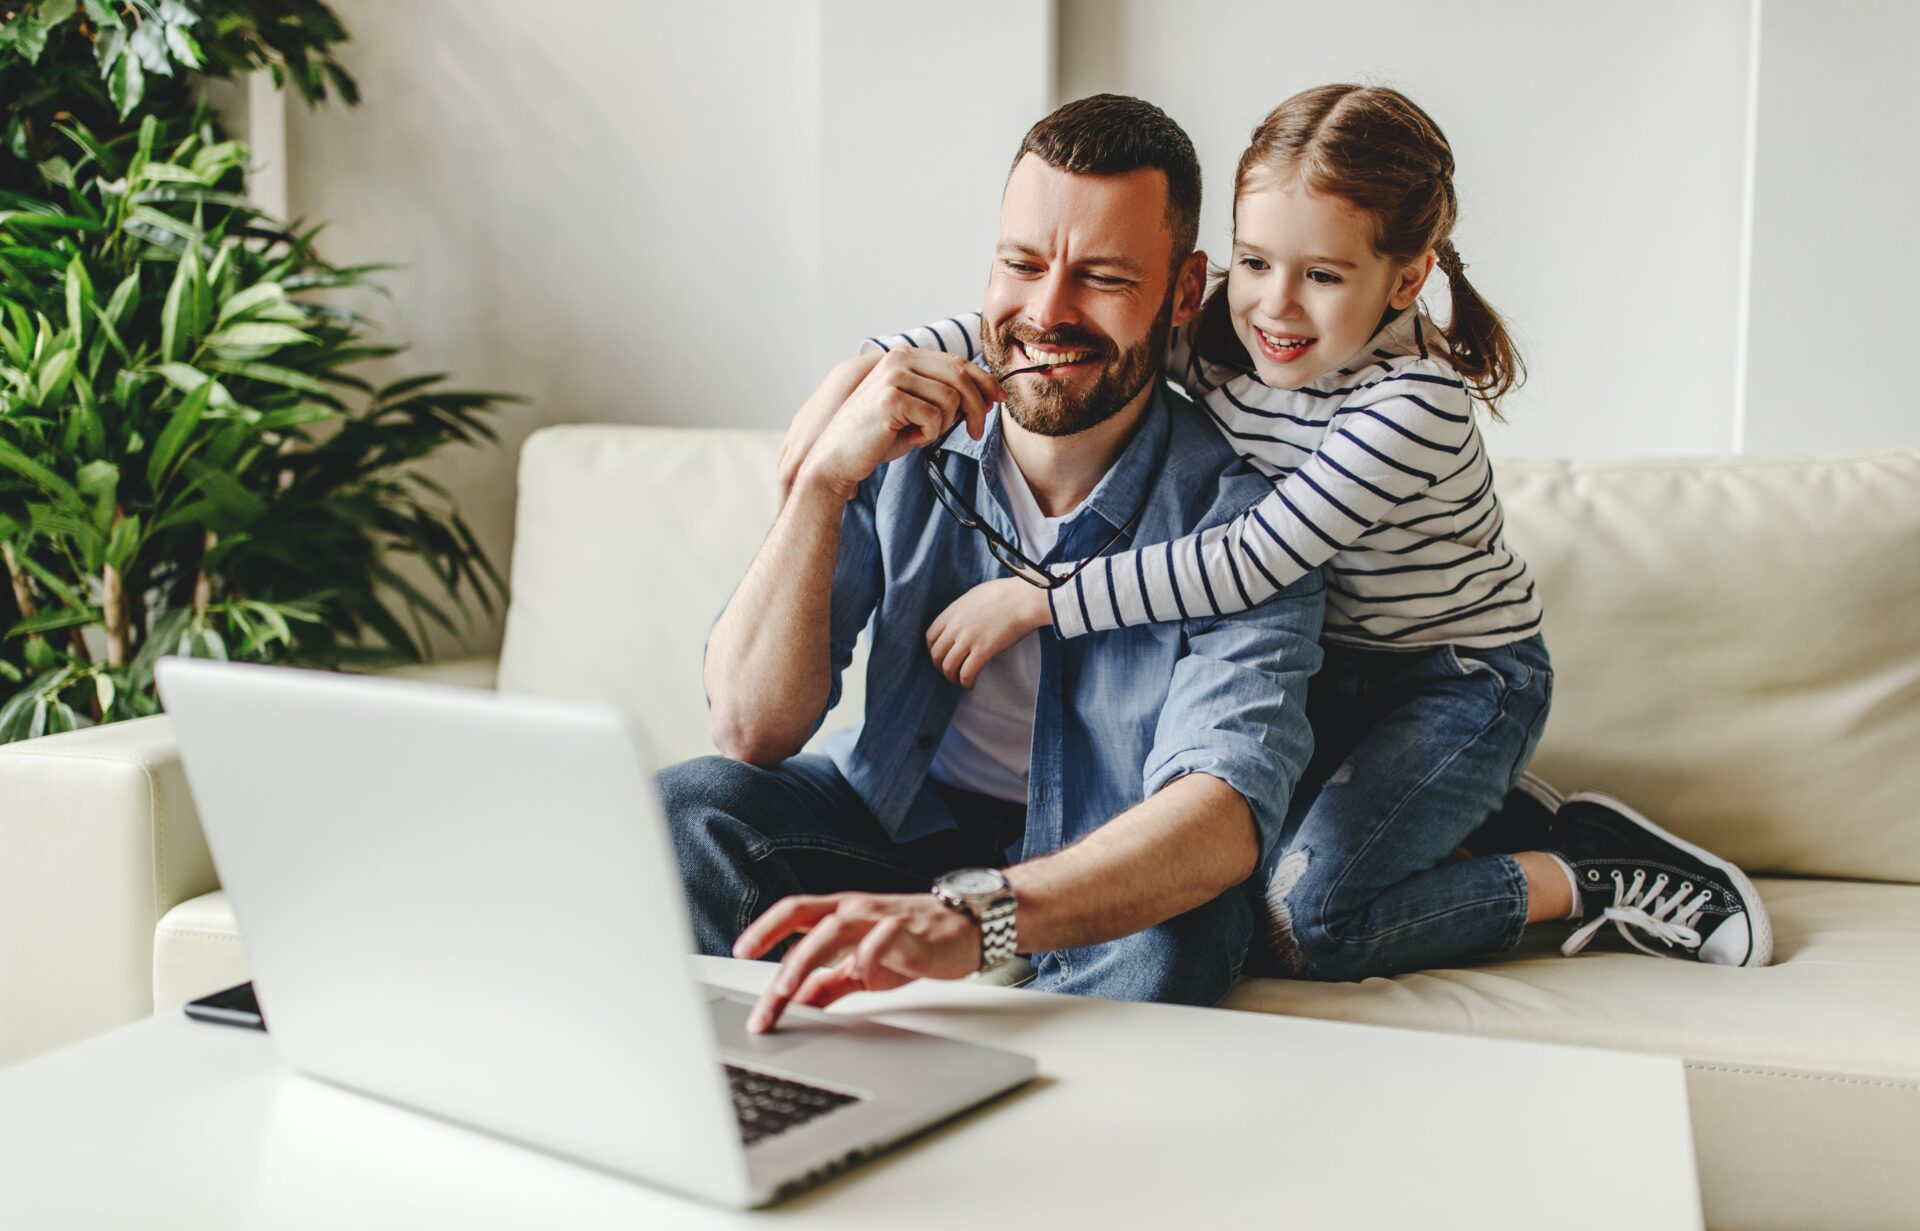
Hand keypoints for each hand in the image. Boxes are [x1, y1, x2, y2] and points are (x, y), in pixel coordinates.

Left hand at [733, 892, 982, 1032]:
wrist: (969, 930)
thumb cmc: (913, 944)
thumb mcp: (862, 969)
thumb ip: (827, 984)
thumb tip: (792, 1004)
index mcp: (842, 915)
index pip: (795, 912)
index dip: (765, 928)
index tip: (740, 950)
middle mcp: (857, 910)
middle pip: (806, 914)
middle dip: (775, 941)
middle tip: (755, 976)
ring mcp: (883, 918)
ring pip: (836, 927)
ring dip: (807, 957)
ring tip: (787, 988)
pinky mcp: (911, 933)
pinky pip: (885, 938)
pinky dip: (869, 953)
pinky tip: (859, 971)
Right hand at [794, 349, 1003, 502]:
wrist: (837, 459)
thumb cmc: (877, 437)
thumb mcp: (915, 411)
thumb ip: (944, 397)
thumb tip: (986, 395)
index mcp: (904, 356)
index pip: (957, 362)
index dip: (984, 381)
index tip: (998, 399)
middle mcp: (899, 359)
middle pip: (960, 376)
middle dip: (976, 406)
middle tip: (975, 431)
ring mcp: (893, 376)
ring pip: (951, 399)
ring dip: (945, 425)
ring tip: (922, 435)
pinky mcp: (891, 398)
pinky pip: (935, 417)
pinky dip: (930, 434)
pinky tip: (911, 438)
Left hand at [927, 577, 1051, 687]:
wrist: (1023, 599)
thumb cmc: (1005, 593)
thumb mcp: (974, 595)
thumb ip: (962, 609)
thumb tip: (962, 618)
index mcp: (952, 612)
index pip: (930, 636)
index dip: (933, 649)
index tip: (940, 655)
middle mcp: (955, 627)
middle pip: (936, 654)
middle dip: (940, 666)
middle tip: (949, 671)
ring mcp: (968, 639)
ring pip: (948, 666)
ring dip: (951, 677)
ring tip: (959, 681)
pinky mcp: (983, 651)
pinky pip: (966, 673)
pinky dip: (965, 682)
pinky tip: (970, 684)